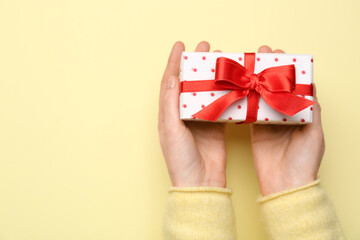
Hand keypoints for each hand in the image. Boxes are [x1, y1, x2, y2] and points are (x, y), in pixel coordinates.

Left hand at [158, 41, 226, 187]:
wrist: (200, 182)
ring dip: (212, 75)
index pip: (170, 81)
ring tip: (220, 59)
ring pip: (205, 91)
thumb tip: (172, 77)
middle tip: (205, 46)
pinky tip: (231, 82)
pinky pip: (220, 104)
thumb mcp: (171, 130)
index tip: (180, 45)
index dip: (173, 62)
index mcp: (168, 113)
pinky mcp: (215, 126)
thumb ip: (171, 104)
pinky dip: (224, 92)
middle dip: (195, 63)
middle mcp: (183, 114)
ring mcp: (201, 119)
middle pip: (189, 82)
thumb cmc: (180, 159)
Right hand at [251, 45, 324, 195]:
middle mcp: (284, 113)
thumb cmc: (304, 161)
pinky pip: (249, 110)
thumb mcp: (314, 134)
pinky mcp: (255, 129)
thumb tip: (310, 88)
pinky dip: (245, 98)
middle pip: (275, 86)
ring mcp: (268, 120)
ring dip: (255, 80)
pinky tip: (240, 86)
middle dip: (268, 69)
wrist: (285, 184)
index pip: (294, 86)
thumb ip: (312, 112)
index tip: (280, 55)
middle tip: (260, 53)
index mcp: (301, 112)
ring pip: (260, 95)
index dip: (287, 70)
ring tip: (249, 64)